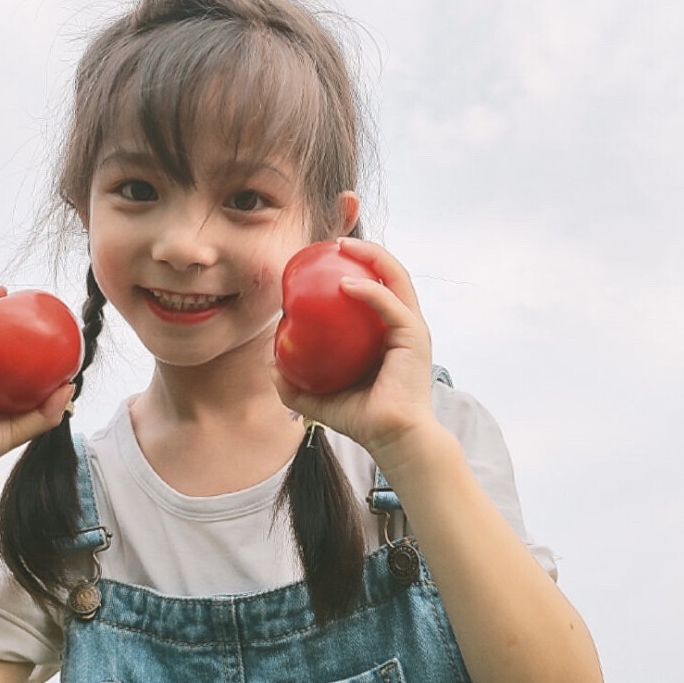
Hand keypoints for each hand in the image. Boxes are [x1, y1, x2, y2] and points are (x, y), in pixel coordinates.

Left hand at [271, 238, 442, 469]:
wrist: (392, 440)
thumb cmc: (363, 418)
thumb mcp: (320, 397)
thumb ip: (295, 383)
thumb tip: (269, 366)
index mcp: (387, 331)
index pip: (377, 286)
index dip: (358, 264)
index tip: (327, 255)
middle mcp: (403, 323)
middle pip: (390, 273)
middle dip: (365, 250)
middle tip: (334, 242)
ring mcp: (412, 328)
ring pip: (396, 278)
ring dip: (371, 256)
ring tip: (342, 247)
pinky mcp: (415, 338)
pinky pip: (391, 305)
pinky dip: (370, 291)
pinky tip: (346, 284)